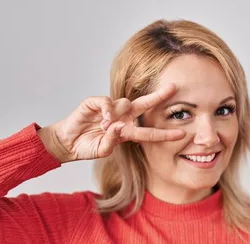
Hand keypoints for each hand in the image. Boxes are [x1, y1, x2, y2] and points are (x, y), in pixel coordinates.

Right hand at [39, 83, 184, 162]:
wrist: (67, 143)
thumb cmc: (87, 146)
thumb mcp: (103, 150)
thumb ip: (113, 140)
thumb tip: (119, 127)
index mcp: (127, 130)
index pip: (149, 131)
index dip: (164, 133)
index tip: (181, 134)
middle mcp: (122, 117)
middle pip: (145, 104)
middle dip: (159, 96)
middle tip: (173, 88)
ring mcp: (109, 109)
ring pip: (124, 103)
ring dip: (118, 116)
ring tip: (104, 127)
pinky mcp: (95, 103)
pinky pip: (106, 102)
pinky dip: (106, 110)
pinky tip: (103, 120)